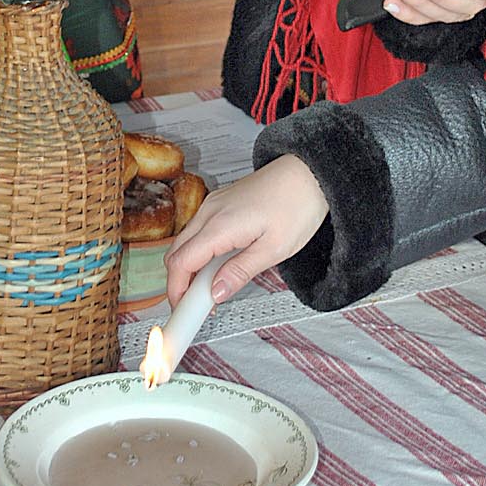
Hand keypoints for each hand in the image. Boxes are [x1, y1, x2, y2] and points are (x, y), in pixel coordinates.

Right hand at [165, 155, 328, 306]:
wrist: (310, 172)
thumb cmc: (299, 204)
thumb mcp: (274, 249)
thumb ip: (240, 272)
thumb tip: (216, 293)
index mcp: (220, 225)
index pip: (180, 264)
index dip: (177, 292)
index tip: (185, 314)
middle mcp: (210, 212)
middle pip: (176, 253)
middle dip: (180, 284)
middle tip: (200, 307)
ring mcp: (213, 204)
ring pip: (185, 242)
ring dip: (191, 268)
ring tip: (214, 289)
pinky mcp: (220, 202)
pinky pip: (198, 230)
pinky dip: (200, 252)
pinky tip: (220, 264)